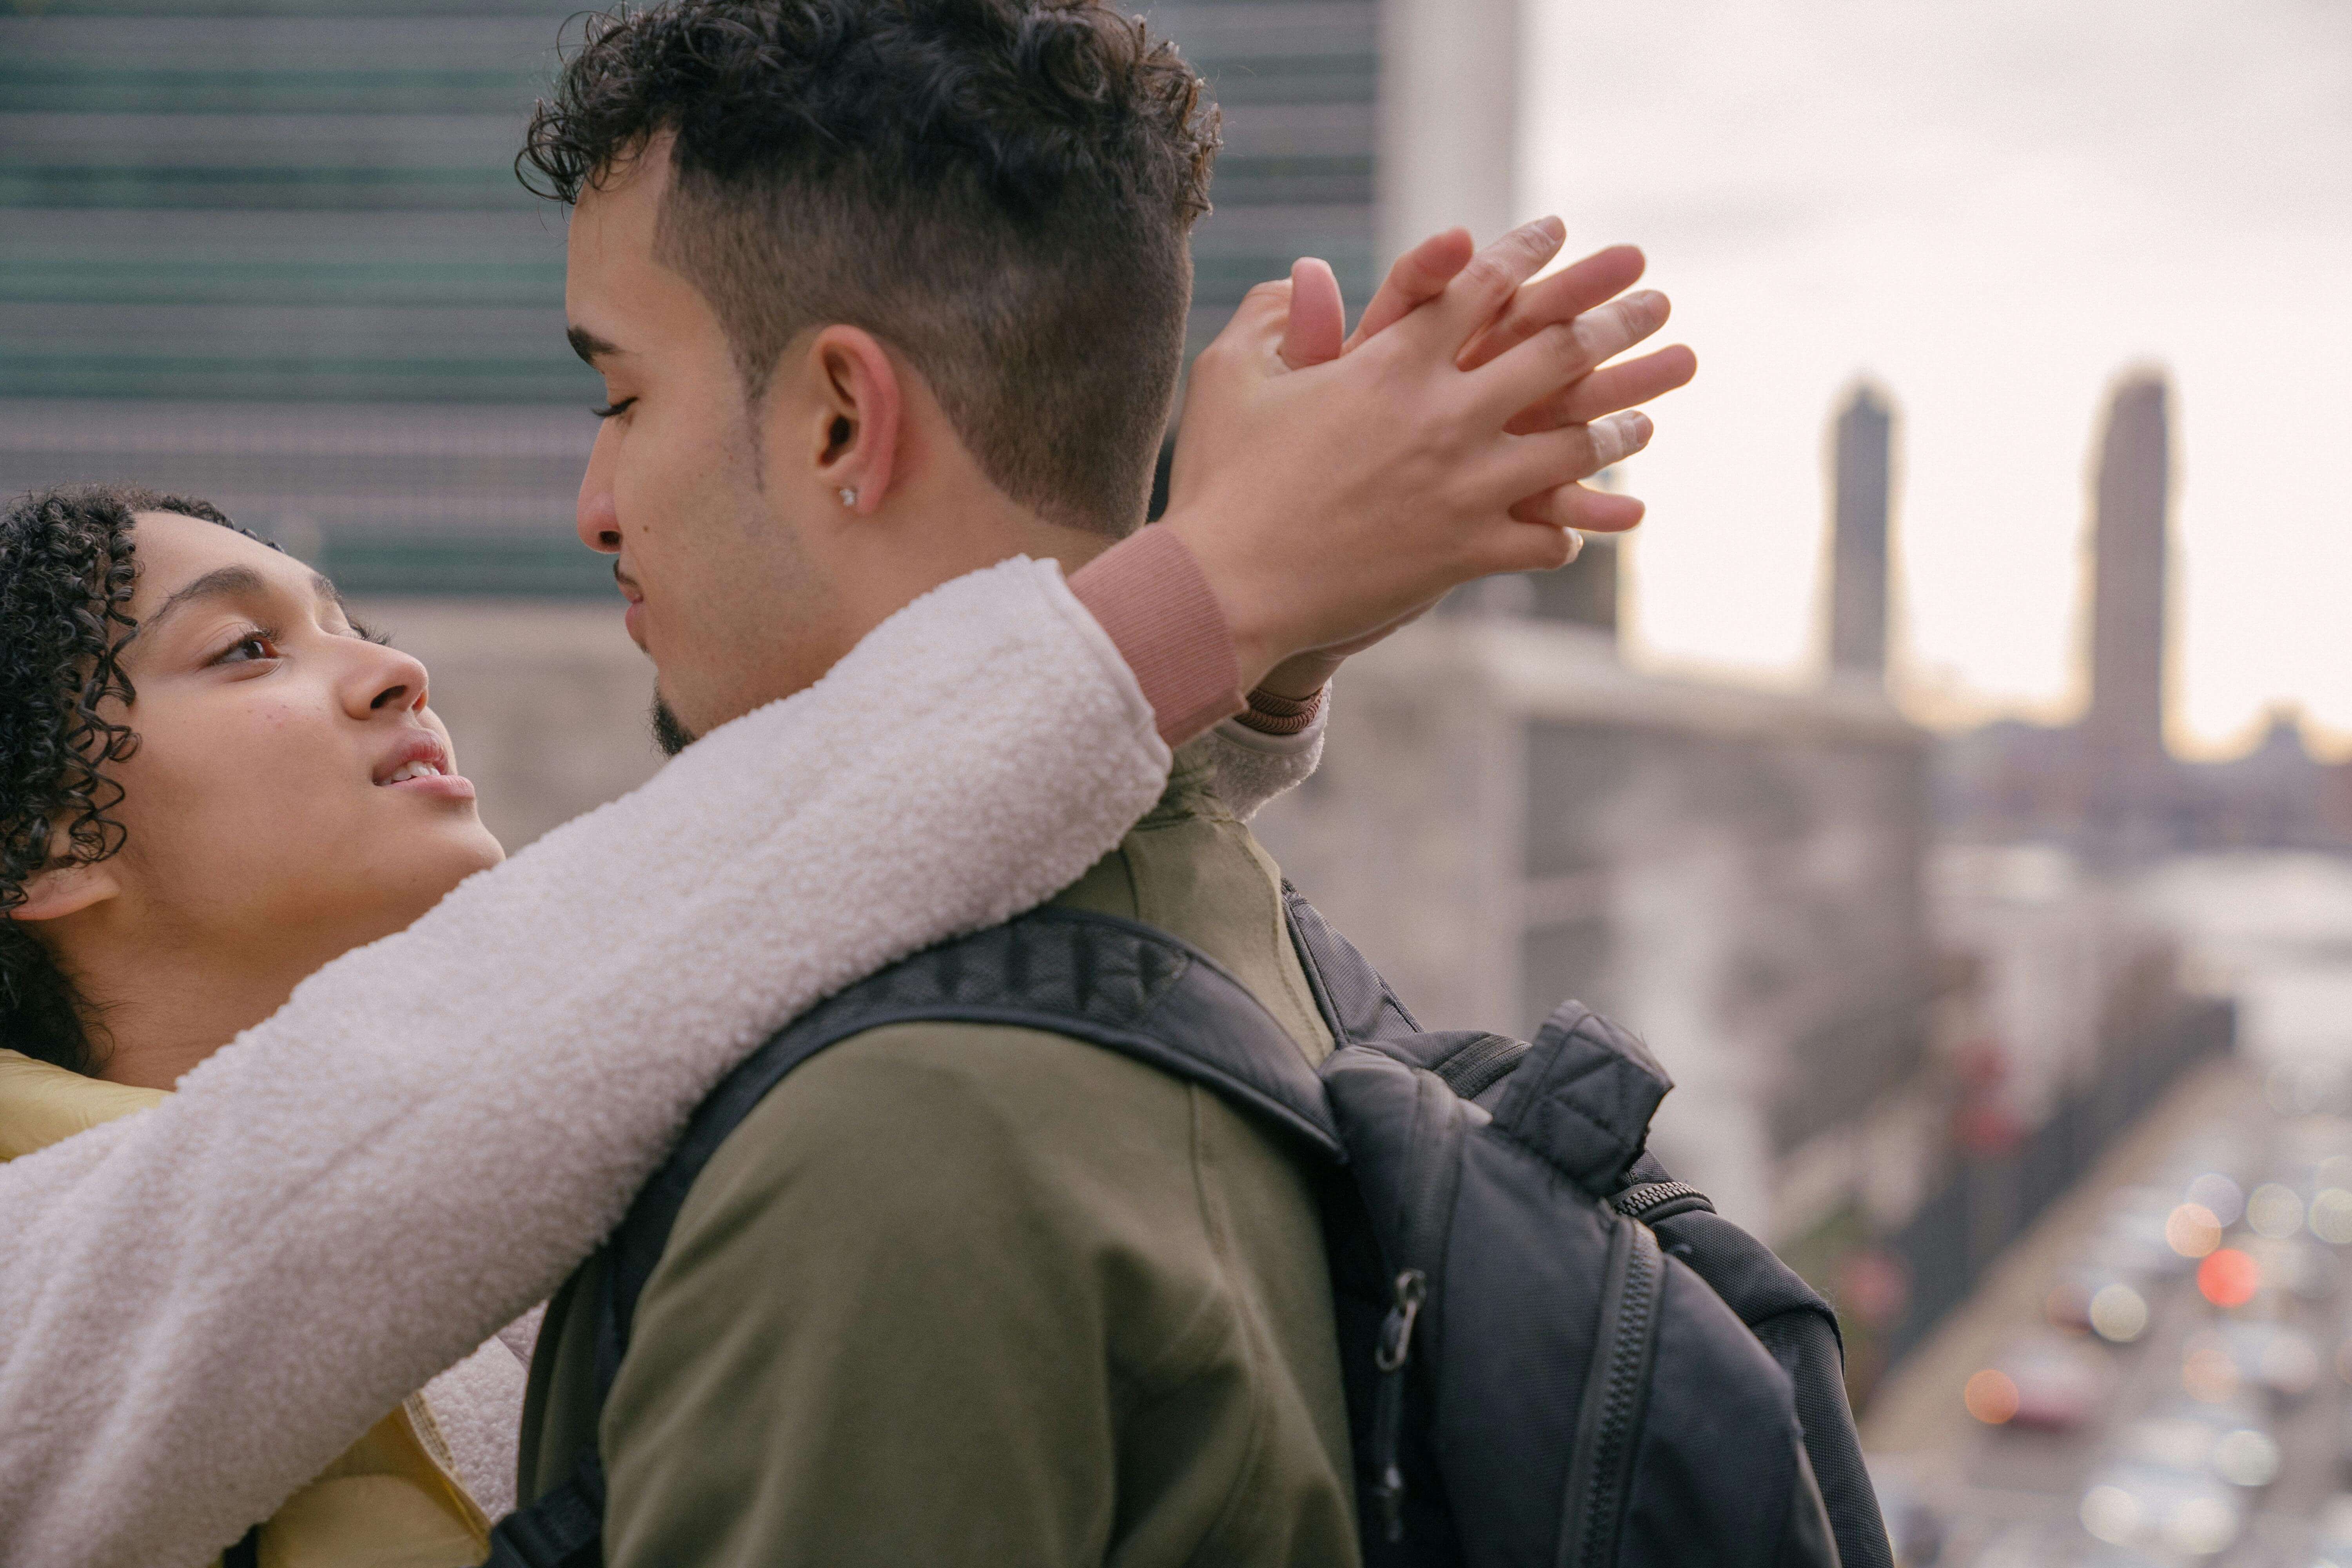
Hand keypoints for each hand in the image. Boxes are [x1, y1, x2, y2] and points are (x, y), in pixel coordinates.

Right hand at [1162, 218, 1671, 690]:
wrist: (1226, 588)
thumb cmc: (1218, 480)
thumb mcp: (1228, 376)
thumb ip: (1273, 317)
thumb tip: (1305, 276)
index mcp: (1389, 364)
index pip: (1479, 288)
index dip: (1527, 253)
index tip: (1561, 233)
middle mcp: (1441, 418)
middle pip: (1554, 352)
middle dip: (1615, 320)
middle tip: (1656, 301)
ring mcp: (1462, 488)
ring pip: (1570, 446)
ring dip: (1618, 425)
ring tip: (1647, 416)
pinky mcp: (1463, 553)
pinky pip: (1543, 538)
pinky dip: (1571, 528)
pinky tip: (1586, 523)